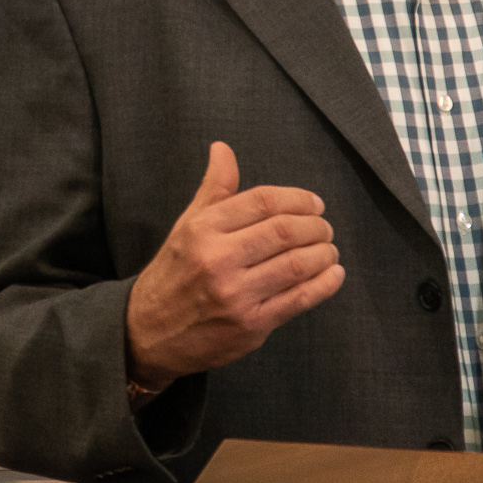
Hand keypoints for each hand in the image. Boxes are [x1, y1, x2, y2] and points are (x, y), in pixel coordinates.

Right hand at [123, 142, 344, 390]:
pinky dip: (324, 285)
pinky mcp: (251, 326)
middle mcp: (218, 259)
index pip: (262, 202)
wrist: (149, 333)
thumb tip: (222, 148)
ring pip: (296, 265)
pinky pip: (298, 300)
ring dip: (323, 254)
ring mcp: (236, 295)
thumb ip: (213, 189)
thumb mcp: (186, 227)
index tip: (314, 203)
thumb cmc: (173, 275)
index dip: (297, 199)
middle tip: (324, 227)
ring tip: (329, 249)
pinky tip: (333, 274)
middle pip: (283, 232)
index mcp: (202, 229)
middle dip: (315, 226)